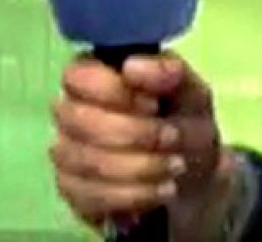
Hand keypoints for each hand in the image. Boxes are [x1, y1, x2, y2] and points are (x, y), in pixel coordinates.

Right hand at [50, 53, 231, 238]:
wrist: (194, 177)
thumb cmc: (184, 125)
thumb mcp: (192, 94)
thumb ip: (169, 72)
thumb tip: (131, 67)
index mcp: (93, 76)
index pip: (76, 77)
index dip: (113, 92)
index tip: (153, 105)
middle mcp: (70, 111)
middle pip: (77, 120)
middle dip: (133, 134)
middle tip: (173, 139)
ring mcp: (67, 152)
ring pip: (84, 161)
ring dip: (138, 168)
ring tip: (174, 168)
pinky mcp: (72, 190)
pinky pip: (89, 195)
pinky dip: (132, 195)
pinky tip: (158, 190)